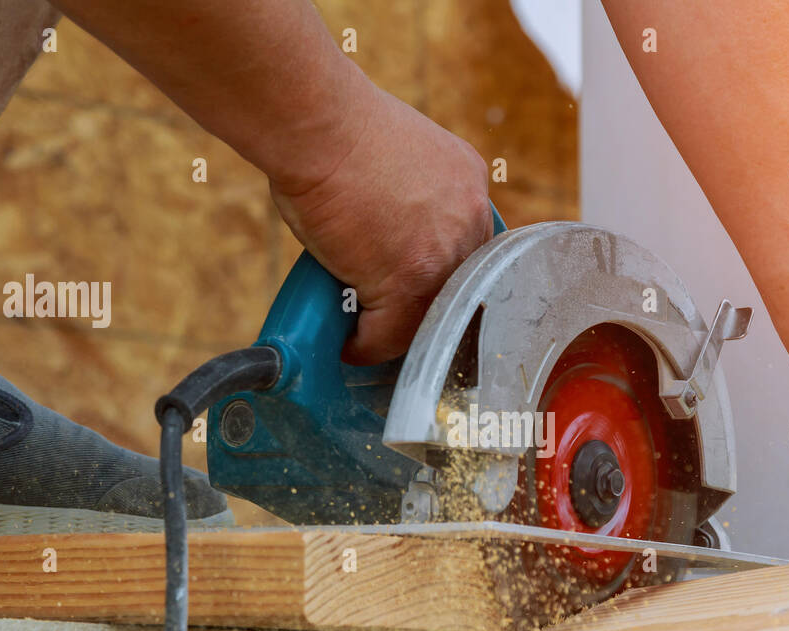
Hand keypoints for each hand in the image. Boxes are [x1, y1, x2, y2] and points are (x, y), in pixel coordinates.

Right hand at [269, 87, 493, 364]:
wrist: (320, 126)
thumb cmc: (335, 129)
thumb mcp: (397, 153)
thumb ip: (408, 191)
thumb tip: (385, 226)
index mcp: (468, 183)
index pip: (468, 247)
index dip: (439, 273)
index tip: (417, 288)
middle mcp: (469, 219)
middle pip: (456, 288)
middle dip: (425, 310)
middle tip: (393, 322)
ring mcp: (443, 254)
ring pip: (426, 317)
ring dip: (396, 334)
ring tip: (368, 336)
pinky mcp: (410, 282)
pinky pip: (391, 335)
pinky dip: (367, 346)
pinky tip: (350, 344)